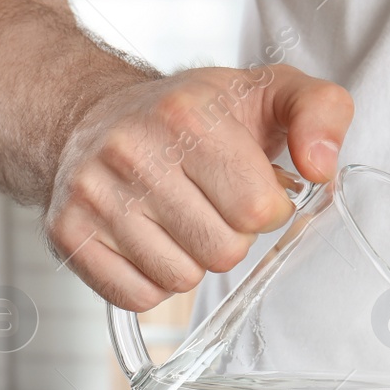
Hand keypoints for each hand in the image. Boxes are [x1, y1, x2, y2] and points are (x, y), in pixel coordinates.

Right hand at [46, 65, 352, 309]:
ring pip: (181, 279)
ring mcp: (95, 195)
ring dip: (191, 259)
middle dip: (229, 235)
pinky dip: (152, 280)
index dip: (266, 209)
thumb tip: (320, 167)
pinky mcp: (69, 233)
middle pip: (223, 252)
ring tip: (177, 217)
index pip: (259, 211)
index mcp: (188, 116)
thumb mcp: (269, 92)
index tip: (249, 187)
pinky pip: (138, 297)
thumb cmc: (189, 114)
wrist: (95, 114)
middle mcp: (132, 152)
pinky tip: (148, 239)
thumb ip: (321, 112)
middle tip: (209, 201)